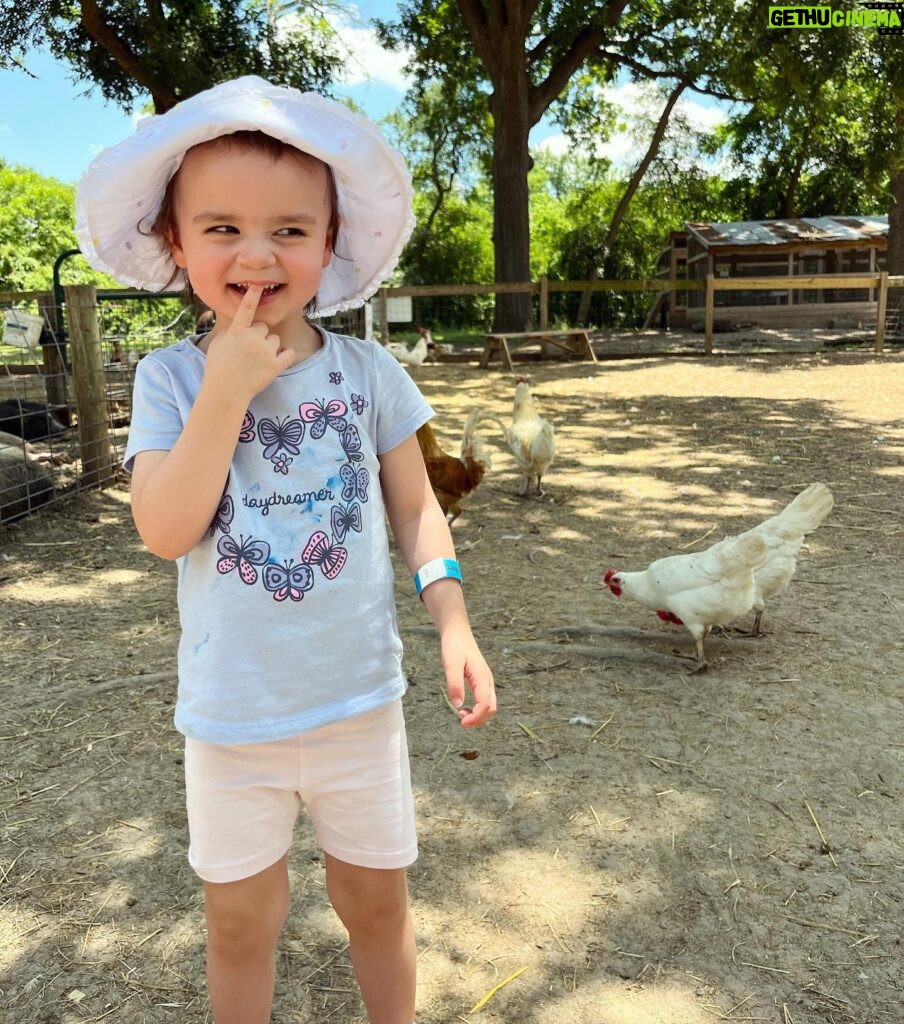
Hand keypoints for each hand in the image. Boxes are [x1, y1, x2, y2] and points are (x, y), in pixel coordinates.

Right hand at [204, 285, 295, 400]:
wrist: (225, 392)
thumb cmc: (218, 369)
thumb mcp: (217, 345)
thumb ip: (229, 332)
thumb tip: (239, 325)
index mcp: (236, 332)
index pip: (246, 309)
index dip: (253, 295)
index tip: (258, 285)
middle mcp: (252, 338)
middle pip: (263, 327)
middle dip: (259, 336)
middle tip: (250, 352)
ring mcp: (265, 351)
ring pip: (276, 340)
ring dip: (270, 347)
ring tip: (258, 361)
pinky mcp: (276, 365)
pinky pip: (288, 353)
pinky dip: (285, 356)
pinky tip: (277, 362)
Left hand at [441, 628, 495, 727]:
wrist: (458, 632)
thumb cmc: (454, 646)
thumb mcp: (451, 664)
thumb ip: (454, 684)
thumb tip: (458, 705)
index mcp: (482, 678)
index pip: (485, 705)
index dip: (476, 717)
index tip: (461, 722)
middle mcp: (488, 681)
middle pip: (491, 708)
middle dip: (479, 719)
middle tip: (461, 721)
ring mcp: (486, 681)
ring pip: (490, 706)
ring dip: (479, 715)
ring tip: (461, 715)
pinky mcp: (481, 681)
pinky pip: (484, 700)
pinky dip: (477, 709)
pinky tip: (464, 708)